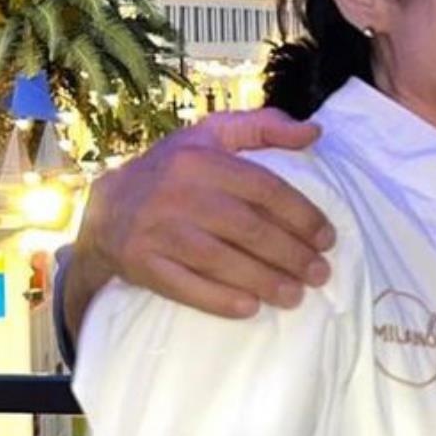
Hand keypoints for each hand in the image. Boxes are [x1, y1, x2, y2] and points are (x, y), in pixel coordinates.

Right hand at [70, 111, 333, 331]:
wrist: (108, 207)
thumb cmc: (174, 170)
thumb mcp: (213, 135)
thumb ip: (263, 128)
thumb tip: (314, 132)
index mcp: (200, 160)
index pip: (264, 189)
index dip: (302, 216)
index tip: (328, 238)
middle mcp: (178, 194)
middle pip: (248, 229)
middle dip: (291, 255)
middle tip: (319, 274)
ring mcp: (158, 231)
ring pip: (221, 261)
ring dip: (264, 282)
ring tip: (296, 295)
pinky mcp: (142, 263)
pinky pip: (186, 287)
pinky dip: (221, 300)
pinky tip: (251, 308)